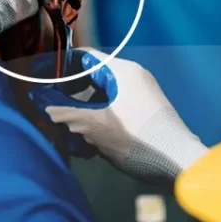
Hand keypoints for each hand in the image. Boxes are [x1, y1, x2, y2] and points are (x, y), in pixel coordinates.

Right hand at [29, 49, 208, 180]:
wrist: (181, 164)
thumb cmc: (139, 139)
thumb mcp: (96, 127)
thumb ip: (65, 113)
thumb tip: (40, 102)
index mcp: (123, 72)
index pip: (83, 57)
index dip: (58, 66)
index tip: (39, 79)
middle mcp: (133, 77)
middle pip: (91, 78)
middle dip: (69, 96)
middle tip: (51, 109)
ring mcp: (140, 95)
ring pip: (101, 97)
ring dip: (83, 114)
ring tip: (71, 134)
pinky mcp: (144, 113)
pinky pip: (113, 109)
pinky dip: (99, 122)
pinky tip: (90, 144)